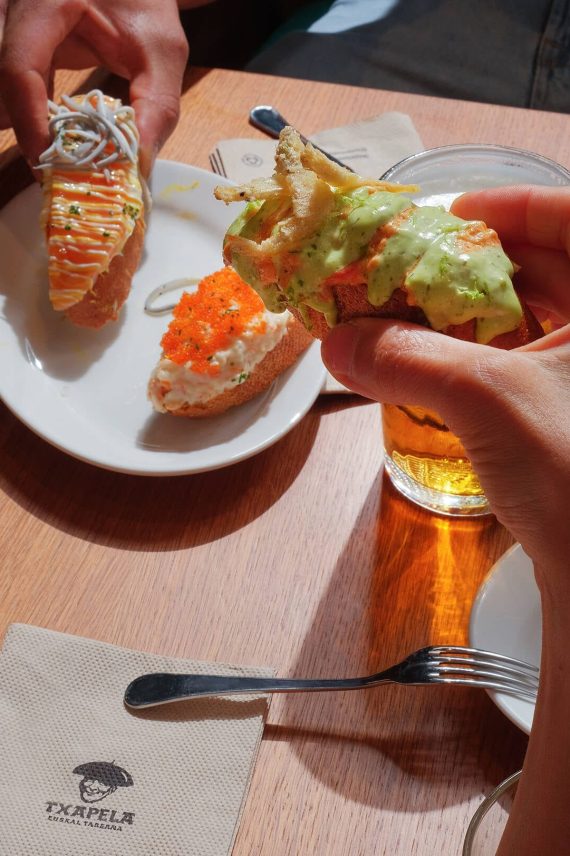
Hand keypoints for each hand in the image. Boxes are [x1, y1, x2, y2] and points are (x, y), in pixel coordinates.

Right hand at [0, 0, 189, 173]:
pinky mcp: (17, 41)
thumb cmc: (147, 4)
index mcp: (43, 1)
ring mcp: (12, 23)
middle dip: (19, 125)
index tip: (48, 162)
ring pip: (0, 85)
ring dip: (22, 122)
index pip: (18, 66)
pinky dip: (29, 114)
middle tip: (50, 168)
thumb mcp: (162, 50)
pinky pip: (11, 84)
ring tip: (56, 154)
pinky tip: (55, 138)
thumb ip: (157, 106)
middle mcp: (16, 8)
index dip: (29, 120)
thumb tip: (137, 166)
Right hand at [322, 185, 569, 588]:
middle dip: (478, 263)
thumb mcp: (487, 398)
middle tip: (416, 266)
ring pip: (537, 317)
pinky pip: (530, 361)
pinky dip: (483, 355)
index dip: (513, 203)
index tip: (453, 212)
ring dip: (474, 311)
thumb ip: (406, 357)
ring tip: (417, 313)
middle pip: (550, 267)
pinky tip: (442, 364)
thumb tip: (338, 339)